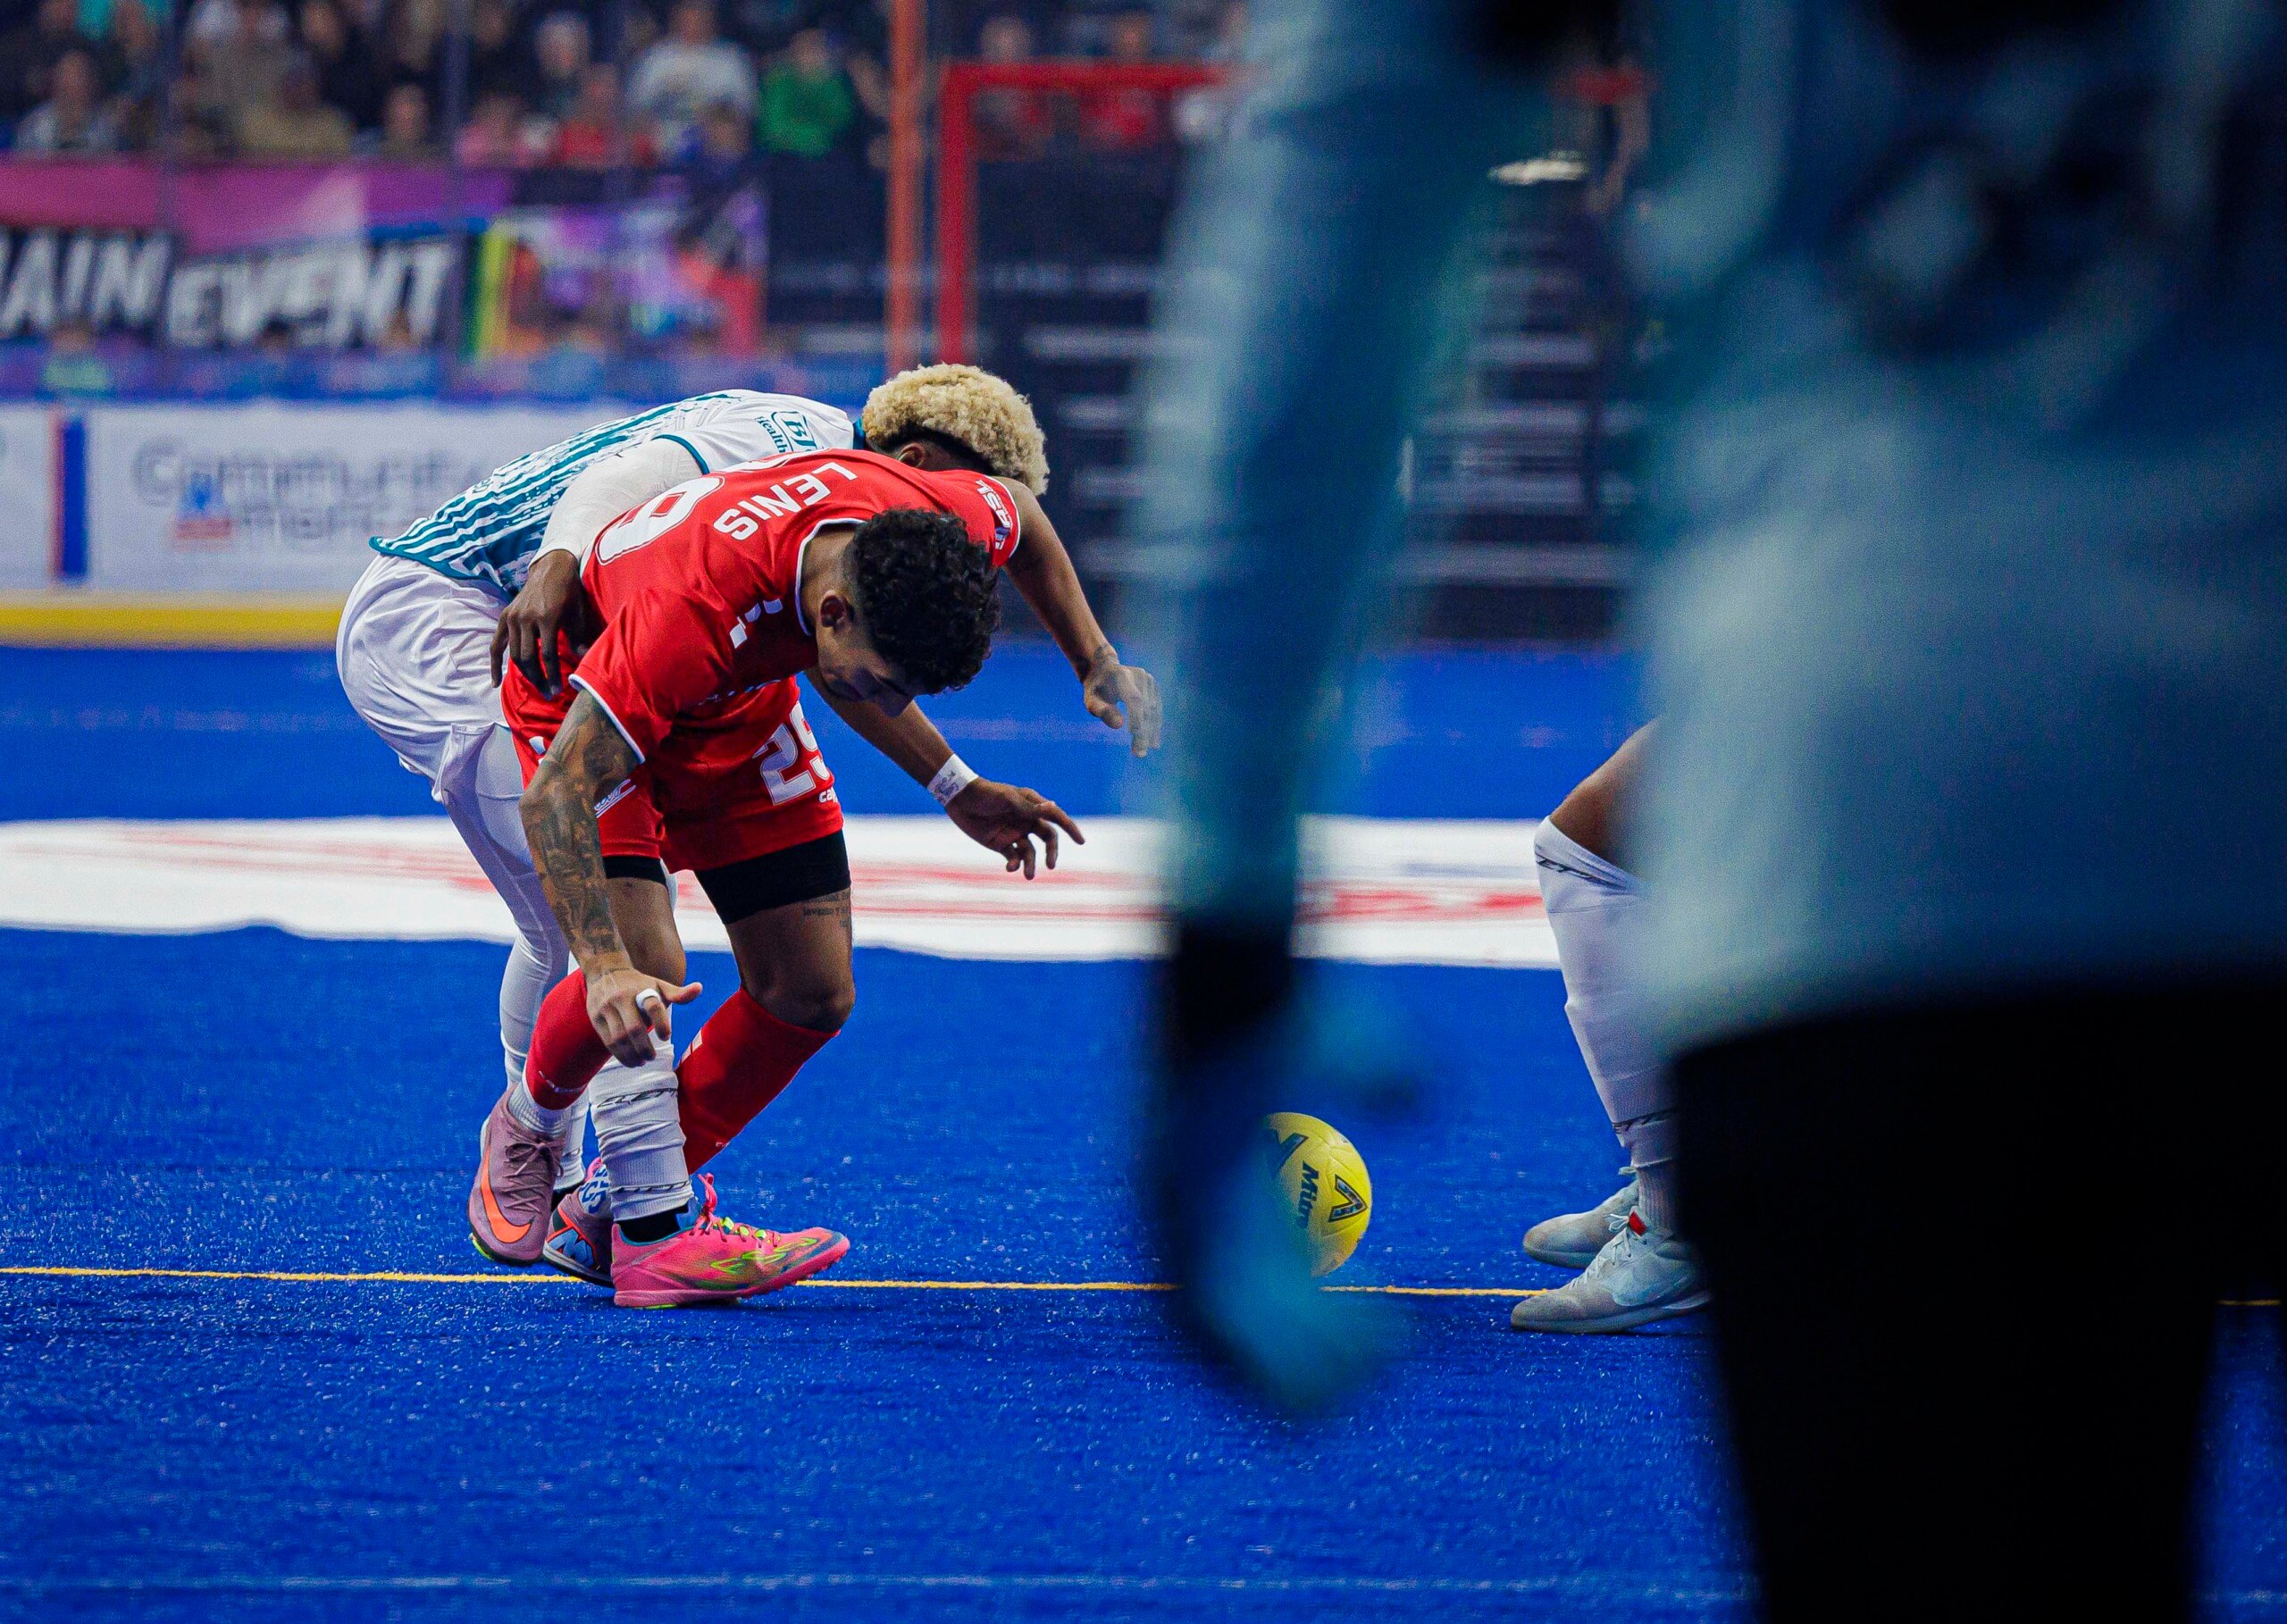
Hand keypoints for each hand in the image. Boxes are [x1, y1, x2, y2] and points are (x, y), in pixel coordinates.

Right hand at [491, 550, 591, 694]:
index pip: (547, 655)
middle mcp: (526, 618)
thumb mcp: (578, 615)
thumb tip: (584, 664)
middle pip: (527, 657)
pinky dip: (495, 664)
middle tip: (548, 693)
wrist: (551, 569)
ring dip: (525, 674)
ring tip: (537, 687)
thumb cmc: (569, 593)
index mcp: (546, 618)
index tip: (557, 691)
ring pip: (514, 654)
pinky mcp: (505, 617)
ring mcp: (513, 617)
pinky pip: (496, 644)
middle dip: (538, 679)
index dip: (552, 675)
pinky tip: (496, 682)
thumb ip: (579, 640)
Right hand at [584, 961, 701, 1066]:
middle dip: (644, 1047)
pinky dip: (620, 1054)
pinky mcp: (595, 1018)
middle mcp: (621, 998)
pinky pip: (608, 1041)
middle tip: (652, 1056)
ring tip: (642, 1061)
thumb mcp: (658, 985)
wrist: (605, 971)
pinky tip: (630, 1060)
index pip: (653, 1005)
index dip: (661, 1022)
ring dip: (632, 1054)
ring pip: (619, 1038)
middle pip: (634, 1028)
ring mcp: (606, 1008)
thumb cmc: (638, 983)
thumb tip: (699, 988)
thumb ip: (678, 993)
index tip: (666, 1037)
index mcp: (641, 989)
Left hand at [946, 779, 1082, 878]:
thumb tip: (1054, 808)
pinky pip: (1014, 857)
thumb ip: (1029, 807)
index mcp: (1033, 805)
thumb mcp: (1008, 799)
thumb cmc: (985, 793)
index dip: (1070, 829)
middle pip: (1047, 839)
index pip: (1056, 818)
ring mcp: (1015, 833)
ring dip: (1031, 864)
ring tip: (1027, 876)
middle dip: (1051, 853)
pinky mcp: (1001, 844)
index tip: (1081, 841)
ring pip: (1031, 852)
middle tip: (1051, 865)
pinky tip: (1010, 868)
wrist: (959, 798)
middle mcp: (1027, 820)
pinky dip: (1015, 864)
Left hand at [1083, 651, 1161, 756]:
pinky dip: (1155, 727)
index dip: (1136, 716)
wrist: (1104, 671)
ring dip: (1150, 733)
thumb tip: (1118, 726)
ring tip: (1143, 752)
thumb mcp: (1091, 700)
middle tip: (1139, 753)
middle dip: (1143, 732)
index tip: (1134, 735)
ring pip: (1153, 711)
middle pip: (1145, 707)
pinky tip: (1153, 743)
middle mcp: (1139, 675)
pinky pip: (1157, 710)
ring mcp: (1149, 681)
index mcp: (1122, 675)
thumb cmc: (1096, 689)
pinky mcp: (1154, 688)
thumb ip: (1103, 711)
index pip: (1133, 698)